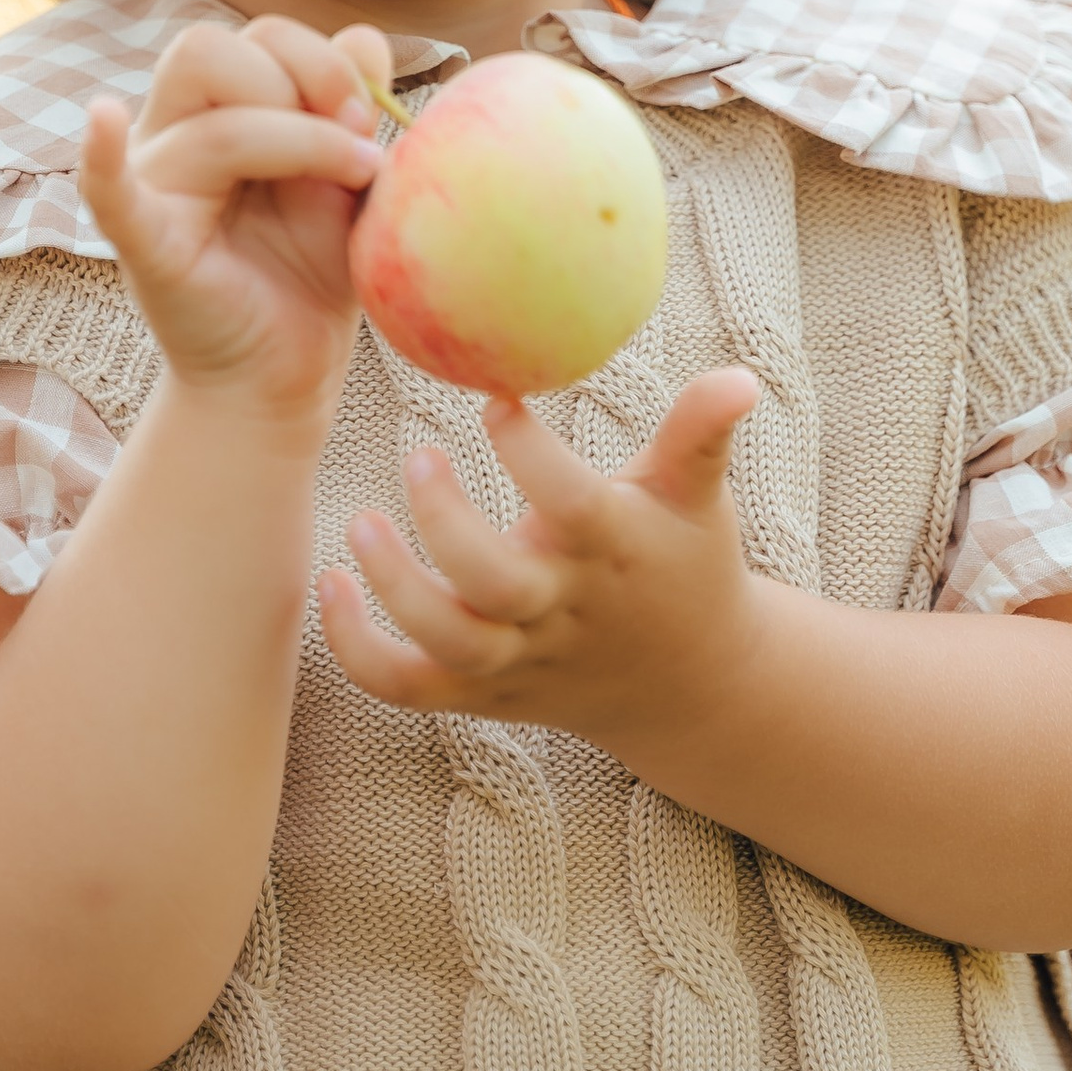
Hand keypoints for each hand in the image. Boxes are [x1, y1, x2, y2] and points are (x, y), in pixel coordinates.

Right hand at [79, 13, 388, 418]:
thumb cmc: (309, 272)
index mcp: (213, 109)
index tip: (369, 114)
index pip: (253, 37)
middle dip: (299, 76)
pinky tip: (103, 119)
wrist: (286, 373)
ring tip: (356, 176)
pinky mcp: (145, 246)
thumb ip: (349, 105)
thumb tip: (363, 37)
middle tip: (355, 133)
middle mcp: (168, 137)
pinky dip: (102, 157)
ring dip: (300, 139)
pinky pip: (109, 192)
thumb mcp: (345, 180)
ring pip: (211, 124)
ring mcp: (151, 188)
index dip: (319, 58)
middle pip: (205, 50)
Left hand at [318, 370, 763, 749]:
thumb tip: (739, 375)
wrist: (691, 685)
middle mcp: (564, 611)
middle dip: (445, 525)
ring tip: (359, 525)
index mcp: (614, 550)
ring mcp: (520, 660)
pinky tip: (332, 585)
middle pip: (493, 585)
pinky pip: (407, 687)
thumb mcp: (697, 496)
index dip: (529, 453)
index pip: (570, 505)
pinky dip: (358, 650)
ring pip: (446, 644)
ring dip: (394, 589)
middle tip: (417, 457)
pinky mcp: (483, 694)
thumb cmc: (686, 564)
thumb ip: (701, 434)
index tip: (496, 399)